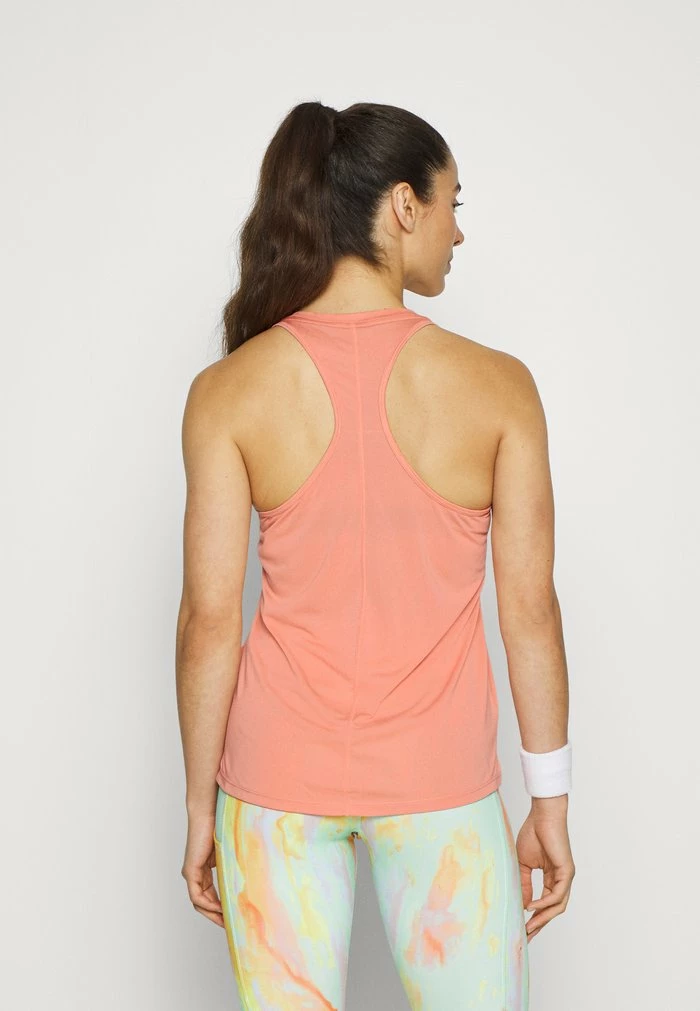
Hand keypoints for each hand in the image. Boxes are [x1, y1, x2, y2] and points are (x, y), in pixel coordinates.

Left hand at [181, 812, 224, 927]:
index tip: (234, 917)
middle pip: (204, 903)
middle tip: (232, 926)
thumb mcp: (231, 851)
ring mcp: (191, 873)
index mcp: (204, 870)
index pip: (210, 896)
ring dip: (213, 914)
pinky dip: (208, 905)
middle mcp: (195, 874)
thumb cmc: (221, 825)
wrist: (208, 812)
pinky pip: (197, 896)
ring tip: (228, 921)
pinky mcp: (190, 871)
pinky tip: (220, 908)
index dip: (221, 909)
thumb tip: (255, 874)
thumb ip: (235, 864)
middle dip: (217, 916)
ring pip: (200, 902)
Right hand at [516, 797, 574, 941]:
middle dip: (539, 924)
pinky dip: (544, 903)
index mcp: (551, 878)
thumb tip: (523, 905)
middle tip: (526, 936)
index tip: (522, 929)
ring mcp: (565, 877)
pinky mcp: (567, 872)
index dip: (534, 917)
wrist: (542, 816)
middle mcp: (561, 880)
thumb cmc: (533, 834)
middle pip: (553, 909)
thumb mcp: (524, 864)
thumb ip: (525, 884)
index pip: (545, 903)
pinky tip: (532, 907)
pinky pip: (557, 895)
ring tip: (529, 926)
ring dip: (543, 918)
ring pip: (558, 906)